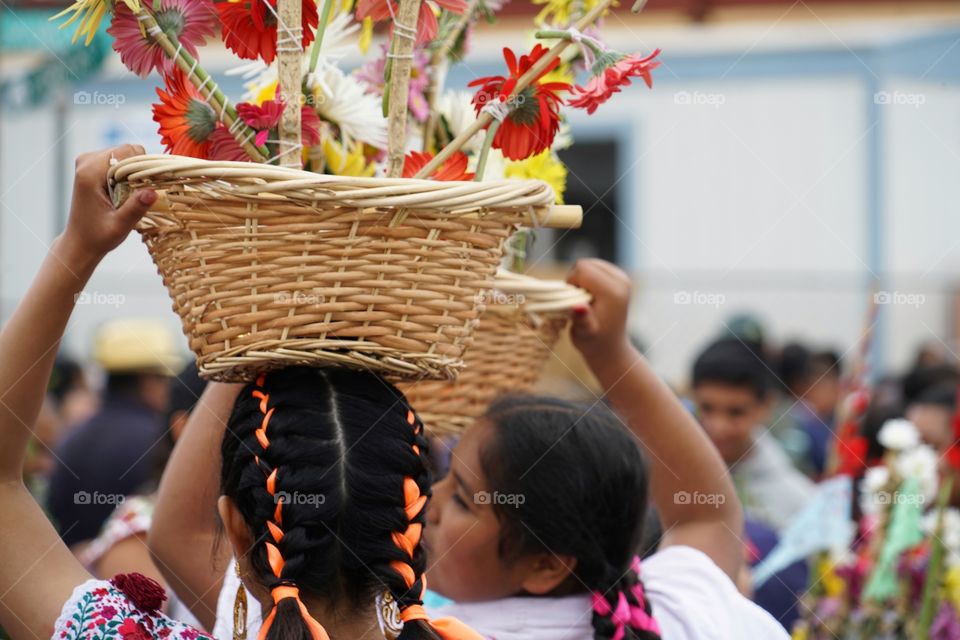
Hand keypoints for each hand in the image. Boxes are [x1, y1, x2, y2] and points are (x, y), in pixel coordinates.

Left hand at [62, 145, 155, 261]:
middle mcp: (86, 161)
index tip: (149, 186)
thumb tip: (153, 192)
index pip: (127, 152)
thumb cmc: (98, 236)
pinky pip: (119, 160)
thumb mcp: (120, 226)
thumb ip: (135, 208)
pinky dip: (127, 173)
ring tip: (129, 195)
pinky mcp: (91, 165)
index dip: (143, 166)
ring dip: (133, 172)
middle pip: (127, 150)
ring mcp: (87, 161)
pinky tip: (124, 192)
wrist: (80, 241)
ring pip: (125, 154)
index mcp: (90, 173)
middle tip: (138, 194)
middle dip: (139, 169)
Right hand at [566, 258, 632, 362]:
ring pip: (589, 263)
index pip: (582, 269)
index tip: (573, 301)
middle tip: (577, 300)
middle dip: (575, 280)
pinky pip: (595, 267)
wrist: (609, 347)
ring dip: (581, 279)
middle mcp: (621, 281)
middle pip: (585, 263)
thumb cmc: (593, 342)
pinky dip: (588, 278)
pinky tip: (590, 295)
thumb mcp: (585, 333)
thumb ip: (582, 319)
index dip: (571, 283)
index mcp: (613, 292)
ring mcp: (622, 277)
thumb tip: (579, 307)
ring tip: (583, 299)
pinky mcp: (620, 277)